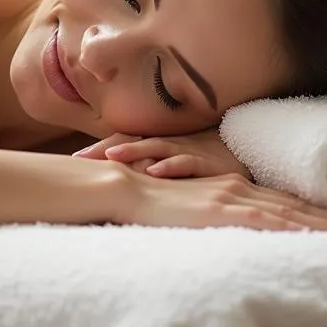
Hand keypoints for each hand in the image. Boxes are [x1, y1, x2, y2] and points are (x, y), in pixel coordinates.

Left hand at [75, 128, 251, 178]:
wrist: (251, 157)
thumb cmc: (212, 163)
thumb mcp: (179, 166)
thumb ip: (154, 170)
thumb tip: (122, 184)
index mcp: (162, 144)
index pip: (126, 142)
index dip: (101, 148)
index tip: (74, 160)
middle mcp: (172, 144)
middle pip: (134, 142)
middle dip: (106, 149)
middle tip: (79, 158)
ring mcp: (190, 151)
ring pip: (156, 148)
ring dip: (133, 152)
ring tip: (110, 156)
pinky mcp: (209, 162)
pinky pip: (187, 162)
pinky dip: (169, 166)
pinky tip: (154, 171)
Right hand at [117, 169, 326, 232]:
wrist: (132, 188)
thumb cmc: (159, 200)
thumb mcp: (197, 206)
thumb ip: (219, 212)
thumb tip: (239, 229)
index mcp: (237, 187)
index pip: (285, 202)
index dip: (318, 211)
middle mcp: (240, 188)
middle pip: (295, 206)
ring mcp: (232, 197)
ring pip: (287, 212)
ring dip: (322, 223)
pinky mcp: (220, 209)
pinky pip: (261, 219)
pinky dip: (287, 225)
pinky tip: (307, 232)